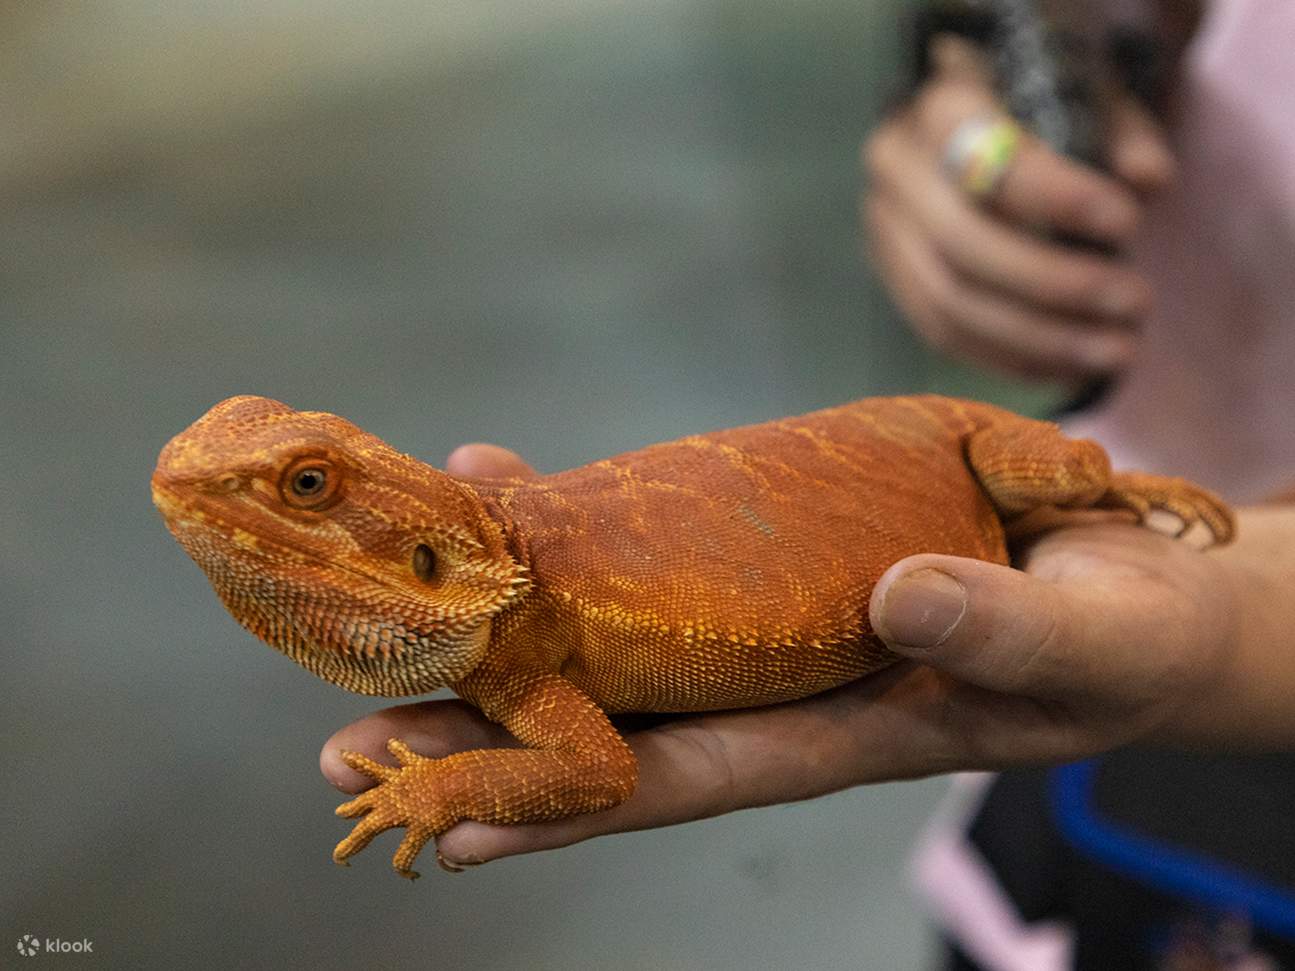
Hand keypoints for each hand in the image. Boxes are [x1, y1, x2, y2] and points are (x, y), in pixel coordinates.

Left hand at [320, 445, 1286, 868]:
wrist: (1136, 584)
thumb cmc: (1119, 635)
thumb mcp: (1080, 643)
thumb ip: (1001, 635)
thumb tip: (906, 602)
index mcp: (841, 731)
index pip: (684, 779)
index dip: (567, 807)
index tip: (449, 826)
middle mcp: (779, 683)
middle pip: (613, 722)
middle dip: (489, 741)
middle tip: (354, 745)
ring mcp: (769, 620)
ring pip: (620, 635)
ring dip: (508, 630)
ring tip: (394, 610)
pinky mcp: (776, 558)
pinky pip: (659, 545)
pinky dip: (577, 522)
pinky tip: (505, 485)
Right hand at [862, 35, 1176, 380]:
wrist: (973, 128)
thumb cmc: (1041, 108)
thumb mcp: (1087, 97)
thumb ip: (1121, 133)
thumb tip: (1149, 181)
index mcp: (940, 109)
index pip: (990, 163)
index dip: (1059, 200)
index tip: (1129, 224)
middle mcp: (896, 170)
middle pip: (963, 249)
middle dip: (1057, 285)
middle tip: (1135, 302)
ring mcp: (884, 232)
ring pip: (950, 305)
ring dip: (1040, 339)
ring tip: (1118, 349)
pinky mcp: (893, 280)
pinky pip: (944, 336)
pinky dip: (1010, 359)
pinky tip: (1071, 367)